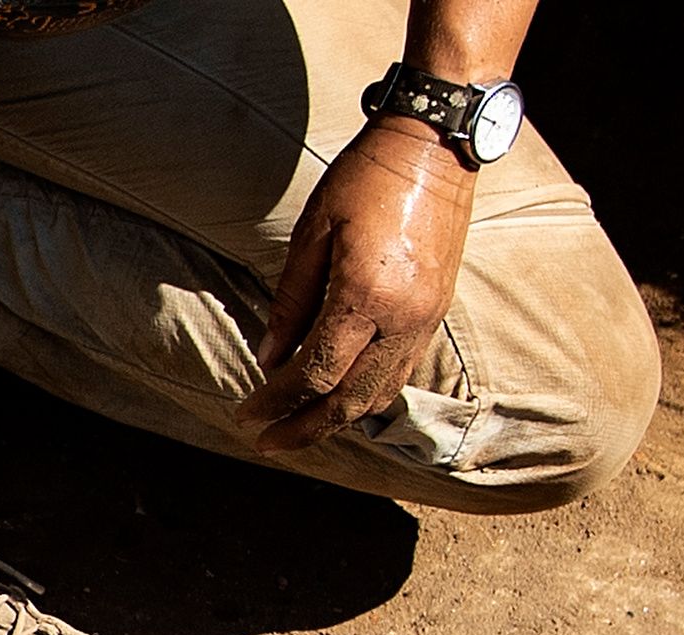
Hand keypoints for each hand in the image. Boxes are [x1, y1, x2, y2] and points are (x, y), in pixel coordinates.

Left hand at [243, 119, 473, 453]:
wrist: (435, 142)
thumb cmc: (366, 177)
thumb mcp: (313, 233)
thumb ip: (290, 301)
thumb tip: (269, 358)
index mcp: (366, 296)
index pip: (315, 374)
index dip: (276, 401)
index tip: (246, 415)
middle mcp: (403, 317)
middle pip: (349, 401)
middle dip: (305, 429)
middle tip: (267, 442)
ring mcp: (426, 317)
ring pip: (380, 394)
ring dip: (338, 419)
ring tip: (299, 427)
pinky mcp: (437, 310)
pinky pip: (401, 372)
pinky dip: (367, 394)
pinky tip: (339, 396)